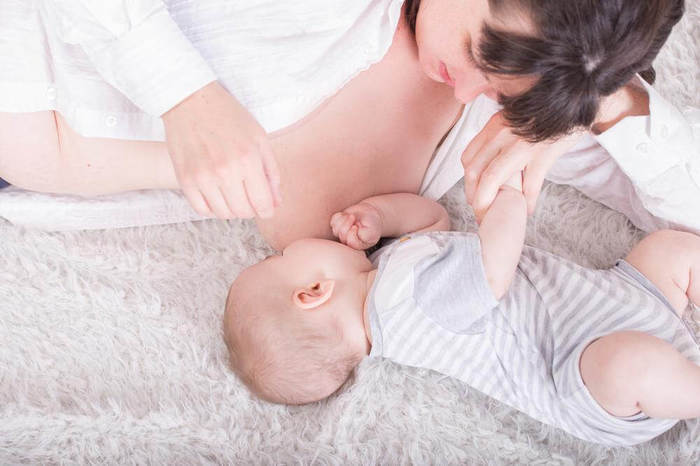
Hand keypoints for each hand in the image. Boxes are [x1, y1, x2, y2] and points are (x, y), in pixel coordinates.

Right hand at [162, 81, 280, 218]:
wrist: (191, 101)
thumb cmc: (229, 116)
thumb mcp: (259, 138)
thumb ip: (271, 171)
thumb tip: (276, 201)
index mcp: (248, 160)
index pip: (262, 204)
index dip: (267, 210)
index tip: (267, 208)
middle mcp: (225, 172)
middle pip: (243, 212)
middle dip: (251, 209)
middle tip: (250, 198)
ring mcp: (203, 177)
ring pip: (223, 214)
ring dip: (232, 209)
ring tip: (233, 194)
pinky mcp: (185, 179)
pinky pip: (202, 209)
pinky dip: (212, 208)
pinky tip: (217, 195)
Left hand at [330, 202, 382, 249]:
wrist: (370, 214)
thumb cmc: (373, 224)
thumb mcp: (372, 232)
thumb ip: (365, 236)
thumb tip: (354, 232)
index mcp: (357, 245)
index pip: (350, 242)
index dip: (352, 232)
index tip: (357, 226)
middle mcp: (348, 241)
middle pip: (342, 234)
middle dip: (347, 223)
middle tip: (354, 218)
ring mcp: (342, 234)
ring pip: (336, 228)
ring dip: (343, 219)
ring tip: (352, 216)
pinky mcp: (337, 225)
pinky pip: (333, 221)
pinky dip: (340, 215)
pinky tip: (346, 215)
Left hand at [461, 111, 582, 218]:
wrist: (577, 99)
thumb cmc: (547, 112)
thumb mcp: (516, 117)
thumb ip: (501, 134)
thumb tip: (492, 156)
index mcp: (494, 126)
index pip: (468, 158)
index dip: (468, 182)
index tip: (473, 194)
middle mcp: (502, 134)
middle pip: (475, 171)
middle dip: (474, 196)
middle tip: (481, 211)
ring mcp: (521, 144)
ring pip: (493, 178)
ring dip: (491, 202)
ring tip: (496, 216)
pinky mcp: (543, 153)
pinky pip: (529, 184)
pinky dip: (526, 202)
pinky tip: (527, 210)